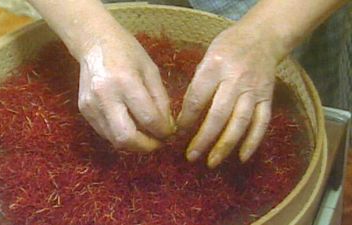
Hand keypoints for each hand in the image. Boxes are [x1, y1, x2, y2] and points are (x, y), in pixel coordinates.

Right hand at [77, 25, 174, 151]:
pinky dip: (121, 135)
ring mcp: (91, 106)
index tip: (170, 133)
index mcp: (125, 82)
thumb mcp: (151, 70)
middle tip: (159, 143)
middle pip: (127, 138)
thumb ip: (160, 100)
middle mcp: (105, 96)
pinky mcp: (84, 111)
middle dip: (147, 146)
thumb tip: (167, 127)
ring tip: (147, 136)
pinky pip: (106, 133)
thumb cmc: (127, 51)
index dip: (163, 131)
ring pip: (114, 140)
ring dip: (134, 144)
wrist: (94, 42)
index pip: (148, 119)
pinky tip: (131, 127)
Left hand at [177, 25, 278, 167]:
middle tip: (191, 156)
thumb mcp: (207, 57)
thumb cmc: (228, 46)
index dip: (186, 119)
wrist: (263, 37)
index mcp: (215, 67)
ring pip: (239, 123)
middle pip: (218, 115)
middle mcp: (236, 79)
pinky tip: (242, 157)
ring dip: (225, 145)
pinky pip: (262, 123)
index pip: (197, 99)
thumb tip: (186, 116)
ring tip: (212, 162)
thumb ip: (199, 84)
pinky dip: (253, 142)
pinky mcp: (267, 97)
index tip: (177, 133)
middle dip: (203, 139)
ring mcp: (254, 90)